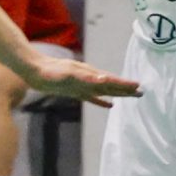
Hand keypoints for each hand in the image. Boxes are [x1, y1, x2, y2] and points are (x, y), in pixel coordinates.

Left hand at [17, 54, 139, 108]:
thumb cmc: (50, 72)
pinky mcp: (74, 90)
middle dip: (126, 89)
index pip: (111, 81)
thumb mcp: (67, 75)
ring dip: (117, 94)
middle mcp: (88, 79)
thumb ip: (86, 78)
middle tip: (142, 93)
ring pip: (104, 90)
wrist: (33, 70)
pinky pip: (92, 97)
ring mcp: (82, 85)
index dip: (124, 85)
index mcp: (89, 75)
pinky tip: (109, 105)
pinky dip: (102, 101)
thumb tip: (105, 79)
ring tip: (130, 96)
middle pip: (111, 85)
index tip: (139, 87)